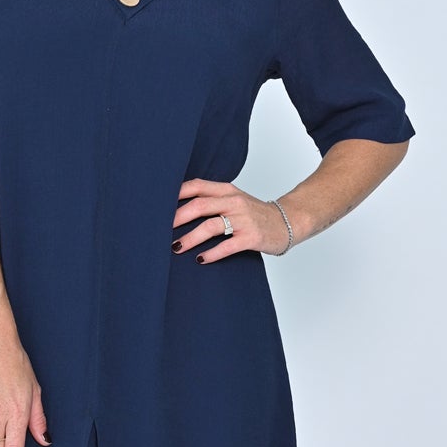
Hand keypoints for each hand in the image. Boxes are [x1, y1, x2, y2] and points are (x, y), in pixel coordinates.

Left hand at [171, 178, 290, 260]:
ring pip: (210, 226)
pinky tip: (201, 259)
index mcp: (227, 190)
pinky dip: (212, 253)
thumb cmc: (254, 213)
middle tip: (160, 230)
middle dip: (177, 218)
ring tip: (177, 247)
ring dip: (190, 238)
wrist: (288, 221)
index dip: (176, 194)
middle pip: (199, 206)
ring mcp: (243, 219)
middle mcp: (234, 202)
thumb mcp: (234, 199)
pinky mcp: (251, 237)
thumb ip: (211, 199)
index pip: (197, 186)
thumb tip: (178, 208)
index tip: (159, 204)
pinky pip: (227, 246)